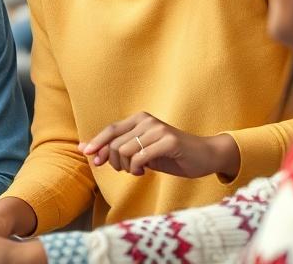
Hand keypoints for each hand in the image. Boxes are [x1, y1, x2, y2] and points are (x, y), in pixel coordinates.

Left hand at [79, 112, 240, 178]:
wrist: (206, 155)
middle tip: (124, 171)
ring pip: (126, 151)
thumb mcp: (143, 152)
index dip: (97, 142)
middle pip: (116, 143)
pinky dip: (137, 168)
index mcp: (139, 119)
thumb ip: (120, 149)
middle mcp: (147, 121)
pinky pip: (140, 157)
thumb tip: (87, 150)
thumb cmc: (172, 155)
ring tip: (137, 171)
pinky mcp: (168, 142)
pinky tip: (144, 172)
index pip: (111, 130)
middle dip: (113, 161)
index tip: (86, 153)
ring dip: (127, 167)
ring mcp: (158, 130)